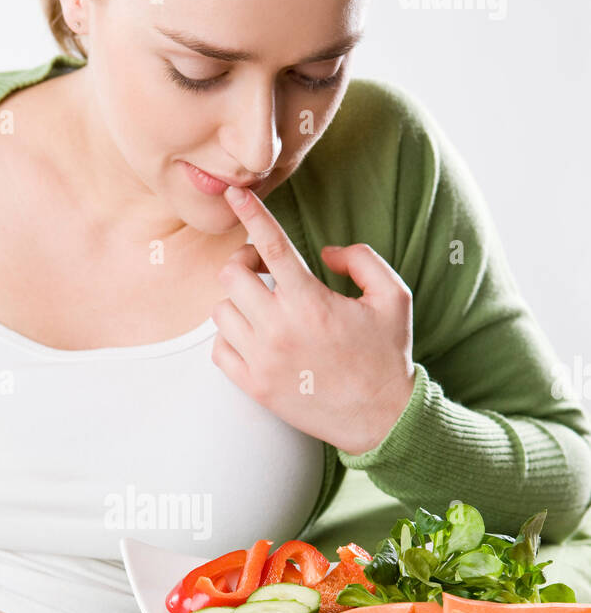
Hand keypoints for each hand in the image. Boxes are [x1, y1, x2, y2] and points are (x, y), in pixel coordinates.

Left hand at [211, 184, 415, 455]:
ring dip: (238, 302)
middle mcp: (280, 329)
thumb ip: (361, 260)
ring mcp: (262, 360)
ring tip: (263, 308)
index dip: (250, 212)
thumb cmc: (386, 355)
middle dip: (245, 263)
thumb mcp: (393, 297)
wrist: (381, 418)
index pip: (270, 245)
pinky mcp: (254, 387)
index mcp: (311, 301)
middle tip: (263, 270)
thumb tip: (326, 251)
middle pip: (231, 274)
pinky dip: (230, 337)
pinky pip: (218, 349)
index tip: (234, 193)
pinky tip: (254, 336)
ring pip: (221, 310)